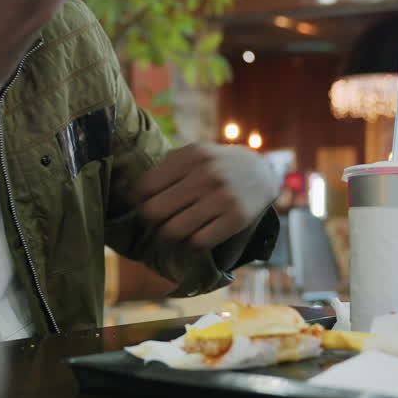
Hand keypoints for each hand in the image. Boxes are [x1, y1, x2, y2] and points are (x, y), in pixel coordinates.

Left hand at [135, 144, 277, 252]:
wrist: (262, 172)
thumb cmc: (217, 165)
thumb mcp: (195, 154)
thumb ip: (167, 168)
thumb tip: (135, 196)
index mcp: (191, 156)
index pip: (146, 187)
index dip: (138, 201)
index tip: (142, 205)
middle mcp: (206, 174)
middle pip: (155, 211)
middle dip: (150, 221)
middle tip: (154, 223)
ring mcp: (223, 197)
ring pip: (174, 230)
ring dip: (167, 236)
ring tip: (170, 233)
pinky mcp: (236, 218)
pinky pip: (198, 242)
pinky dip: (190, 244)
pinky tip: (193, 237)